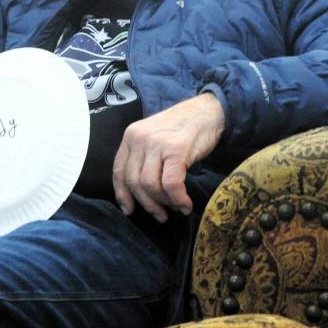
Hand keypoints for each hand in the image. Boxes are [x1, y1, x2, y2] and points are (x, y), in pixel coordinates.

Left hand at [112, 93, 224, 222]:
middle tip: (161, 215)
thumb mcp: (154, 138)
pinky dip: (178, 199)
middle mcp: (139, 138)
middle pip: (134, 182)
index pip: (118, 171)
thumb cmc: (183, 129)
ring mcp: (156, 143)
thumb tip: (139, 196)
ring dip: (164, 203)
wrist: (209, 111)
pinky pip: (170, 184)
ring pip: (150, 186)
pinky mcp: (176, 149)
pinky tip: (186, 204)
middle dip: (147, 204)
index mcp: (130, 136)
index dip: (123, 195)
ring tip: (177, 207)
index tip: (129, 210)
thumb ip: (144, 160)